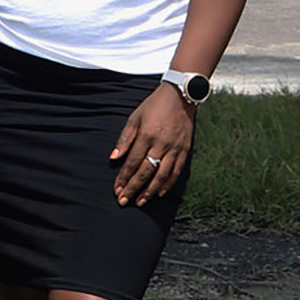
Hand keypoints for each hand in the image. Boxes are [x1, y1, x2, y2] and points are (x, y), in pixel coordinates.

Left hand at [111, 84, 194, 206]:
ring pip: (162, 175)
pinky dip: (168, 184)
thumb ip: (124, 139)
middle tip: (124, 201)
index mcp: (147, 136)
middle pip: (146, 172)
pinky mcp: (185, 150)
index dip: (123, 178)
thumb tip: (113, 158)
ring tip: (140, 202)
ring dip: (150, 191)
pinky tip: (159, 193)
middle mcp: (162, 144)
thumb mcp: (134, 118)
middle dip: (133, 188)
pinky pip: (177, 171)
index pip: (132, 162)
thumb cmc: (153, 106)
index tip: (116, 190)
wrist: (180, 97)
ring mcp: (175, 148)